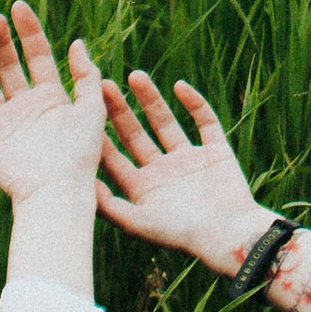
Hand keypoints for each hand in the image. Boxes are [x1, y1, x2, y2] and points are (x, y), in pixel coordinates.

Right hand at [0, 2, 105, 211]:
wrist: (58, 193)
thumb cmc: (80, 156)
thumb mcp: (92, 110)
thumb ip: (86, 76)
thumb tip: (76, 41)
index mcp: (50, 97)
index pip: (37, 54)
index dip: (28, 30)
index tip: (18, 5)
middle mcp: (24, 107)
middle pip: (8, 65)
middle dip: (2, 40)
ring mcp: (2, 124)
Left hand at [96, 73, 270, 278]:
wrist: (231, 236)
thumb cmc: (183, 235)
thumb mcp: (139, 223)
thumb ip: (109, 205)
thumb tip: (79, 184)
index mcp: (143, 189)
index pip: (115, 157)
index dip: (100, 135)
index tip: (83, 112)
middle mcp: (163, 172)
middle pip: (136, 135)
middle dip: (120, 111)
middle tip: (103, 85)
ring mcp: (189, 161)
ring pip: (166, 123)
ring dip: (151, 100)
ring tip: (135, 76)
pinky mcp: (215, 152)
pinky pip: (204, 121)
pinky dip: (194, 103)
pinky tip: (179, 86)